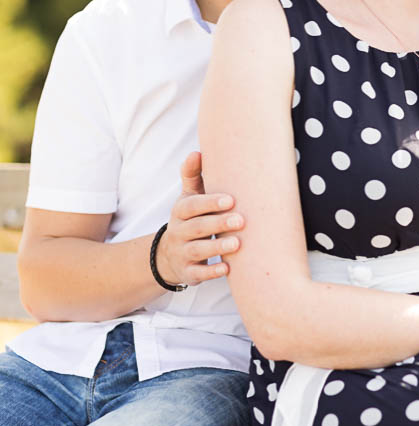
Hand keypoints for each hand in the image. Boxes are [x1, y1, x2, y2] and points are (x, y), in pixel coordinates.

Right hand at [154, 152, 242, 287]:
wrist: (170, 255)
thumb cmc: (190, 219)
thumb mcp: (189, 198)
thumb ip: (193, 176)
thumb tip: (196, 152)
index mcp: (181, 211)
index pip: (192, 206)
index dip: (209, 202)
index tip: (231, 199)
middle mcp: (179, 232)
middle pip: (196, 227)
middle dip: (218, 223)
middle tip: (241, 220)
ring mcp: (182, 253)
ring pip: (197, 250)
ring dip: (217, 247)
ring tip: (237, 243)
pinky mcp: (187, 272)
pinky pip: (197, 274)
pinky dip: (211, 272)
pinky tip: (227, 269)